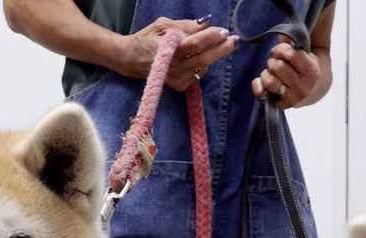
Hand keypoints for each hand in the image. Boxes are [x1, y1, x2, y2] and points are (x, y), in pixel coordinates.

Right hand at [117, 17, 237, 90]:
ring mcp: (176, 79)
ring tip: (216, 45)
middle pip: (203, 59)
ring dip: (213, 56)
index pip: (194, 44)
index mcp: (168, 50)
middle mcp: (173, 67)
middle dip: (221, 49)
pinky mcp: (178, 86)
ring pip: (203, 67)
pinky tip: (197, 58)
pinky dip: (201, 65)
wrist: (131, 60)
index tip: (224, 31)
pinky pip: (197, 75)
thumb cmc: (147, 39)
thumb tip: (205, 24)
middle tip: (235, 40)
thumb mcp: (163, 25)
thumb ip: (185, 26)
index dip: (211, 38)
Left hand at [251, 39, 325, 107]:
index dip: (282, 49)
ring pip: (269, 81)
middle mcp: (304, 86)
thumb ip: (292, 44)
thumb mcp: (305, 54)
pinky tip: (262, 82)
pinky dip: (259, 85)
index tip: (282, 50)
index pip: (290, 54)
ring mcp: (294, 98)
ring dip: (266, 73)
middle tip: (275, 61)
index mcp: (312, 70)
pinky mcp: (283, 106)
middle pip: (278, 66)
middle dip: (273, 60)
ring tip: (270, 72)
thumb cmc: (305, 68)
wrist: (316, 90)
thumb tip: (281, 36)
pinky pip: (262, 93)